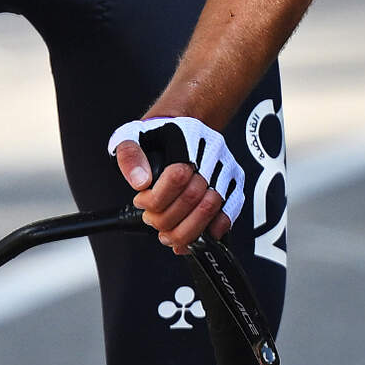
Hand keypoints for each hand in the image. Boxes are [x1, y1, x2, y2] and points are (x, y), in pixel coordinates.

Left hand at [110, 115, 242, 252]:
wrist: (180, 126)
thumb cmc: (156, 135)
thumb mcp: (131, 135)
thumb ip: (130, 156)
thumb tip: (140, 181)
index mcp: (188, 136)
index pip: (177, 176)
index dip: (156, 198)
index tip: (141, 202)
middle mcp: (212, 151)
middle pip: (194, 197)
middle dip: (168, 219)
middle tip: (153, 222)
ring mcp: (225, 168)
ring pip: (212, 208)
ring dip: (187, 230)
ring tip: (169, 235)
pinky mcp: (234, 182)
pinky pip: (230, 211)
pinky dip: (213, 231)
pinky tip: (194, 238)